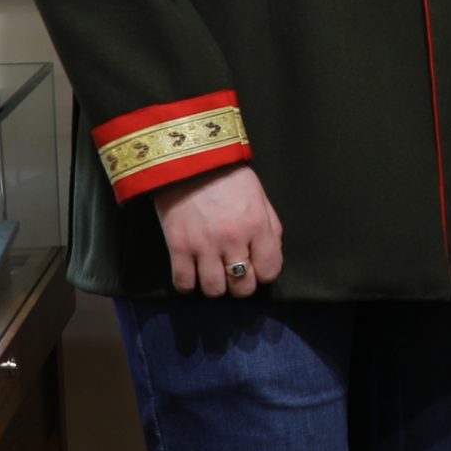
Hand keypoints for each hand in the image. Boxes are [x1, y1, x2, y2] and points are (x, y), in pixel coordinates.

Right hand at [152, 164, 282, 298]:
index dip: (264, 274)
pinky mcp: (178, 247)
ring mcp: (204, 246)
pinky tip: (191, 273)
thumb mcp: (260, 196)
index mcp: (257, 226)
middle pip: (242, 288)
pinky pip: (184, 284)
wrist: (189, 159)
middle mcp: (233, 240)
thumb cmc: (228, 176)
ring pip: (214, 291)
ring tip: (213, 273)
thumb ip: (271, 227)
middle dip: (241, 285)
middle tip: (234, 274)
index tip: (256, 269)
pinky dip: (188, 284)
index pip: (270, 271)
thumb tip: (273, 255)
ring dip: (215, 287)